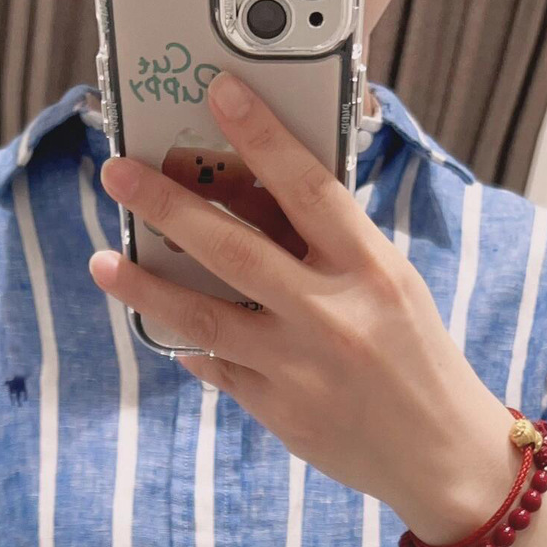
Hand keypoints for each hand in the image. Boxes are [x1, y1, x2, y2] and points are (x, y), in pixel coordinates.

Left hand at [90, 69, 517, 540]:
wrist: (442, 455)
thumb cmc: (417, 357)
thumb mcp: (392, 286)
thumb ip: (332, 248)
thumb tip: (255, 200)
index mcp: (370, 269)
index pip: (308, 187)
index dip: (262, 135)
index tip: (219, 91)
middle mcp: (331, 314)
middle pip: (232, 249)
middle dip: (167, 206)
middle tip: (118, 174)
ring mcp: (298, 367)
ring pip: (203, 316)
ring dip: (145, 286)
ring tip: (103, 263)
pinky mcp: (278, 411)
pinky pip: (217, 367)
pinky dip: (188, 343)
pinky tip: (163, 326)